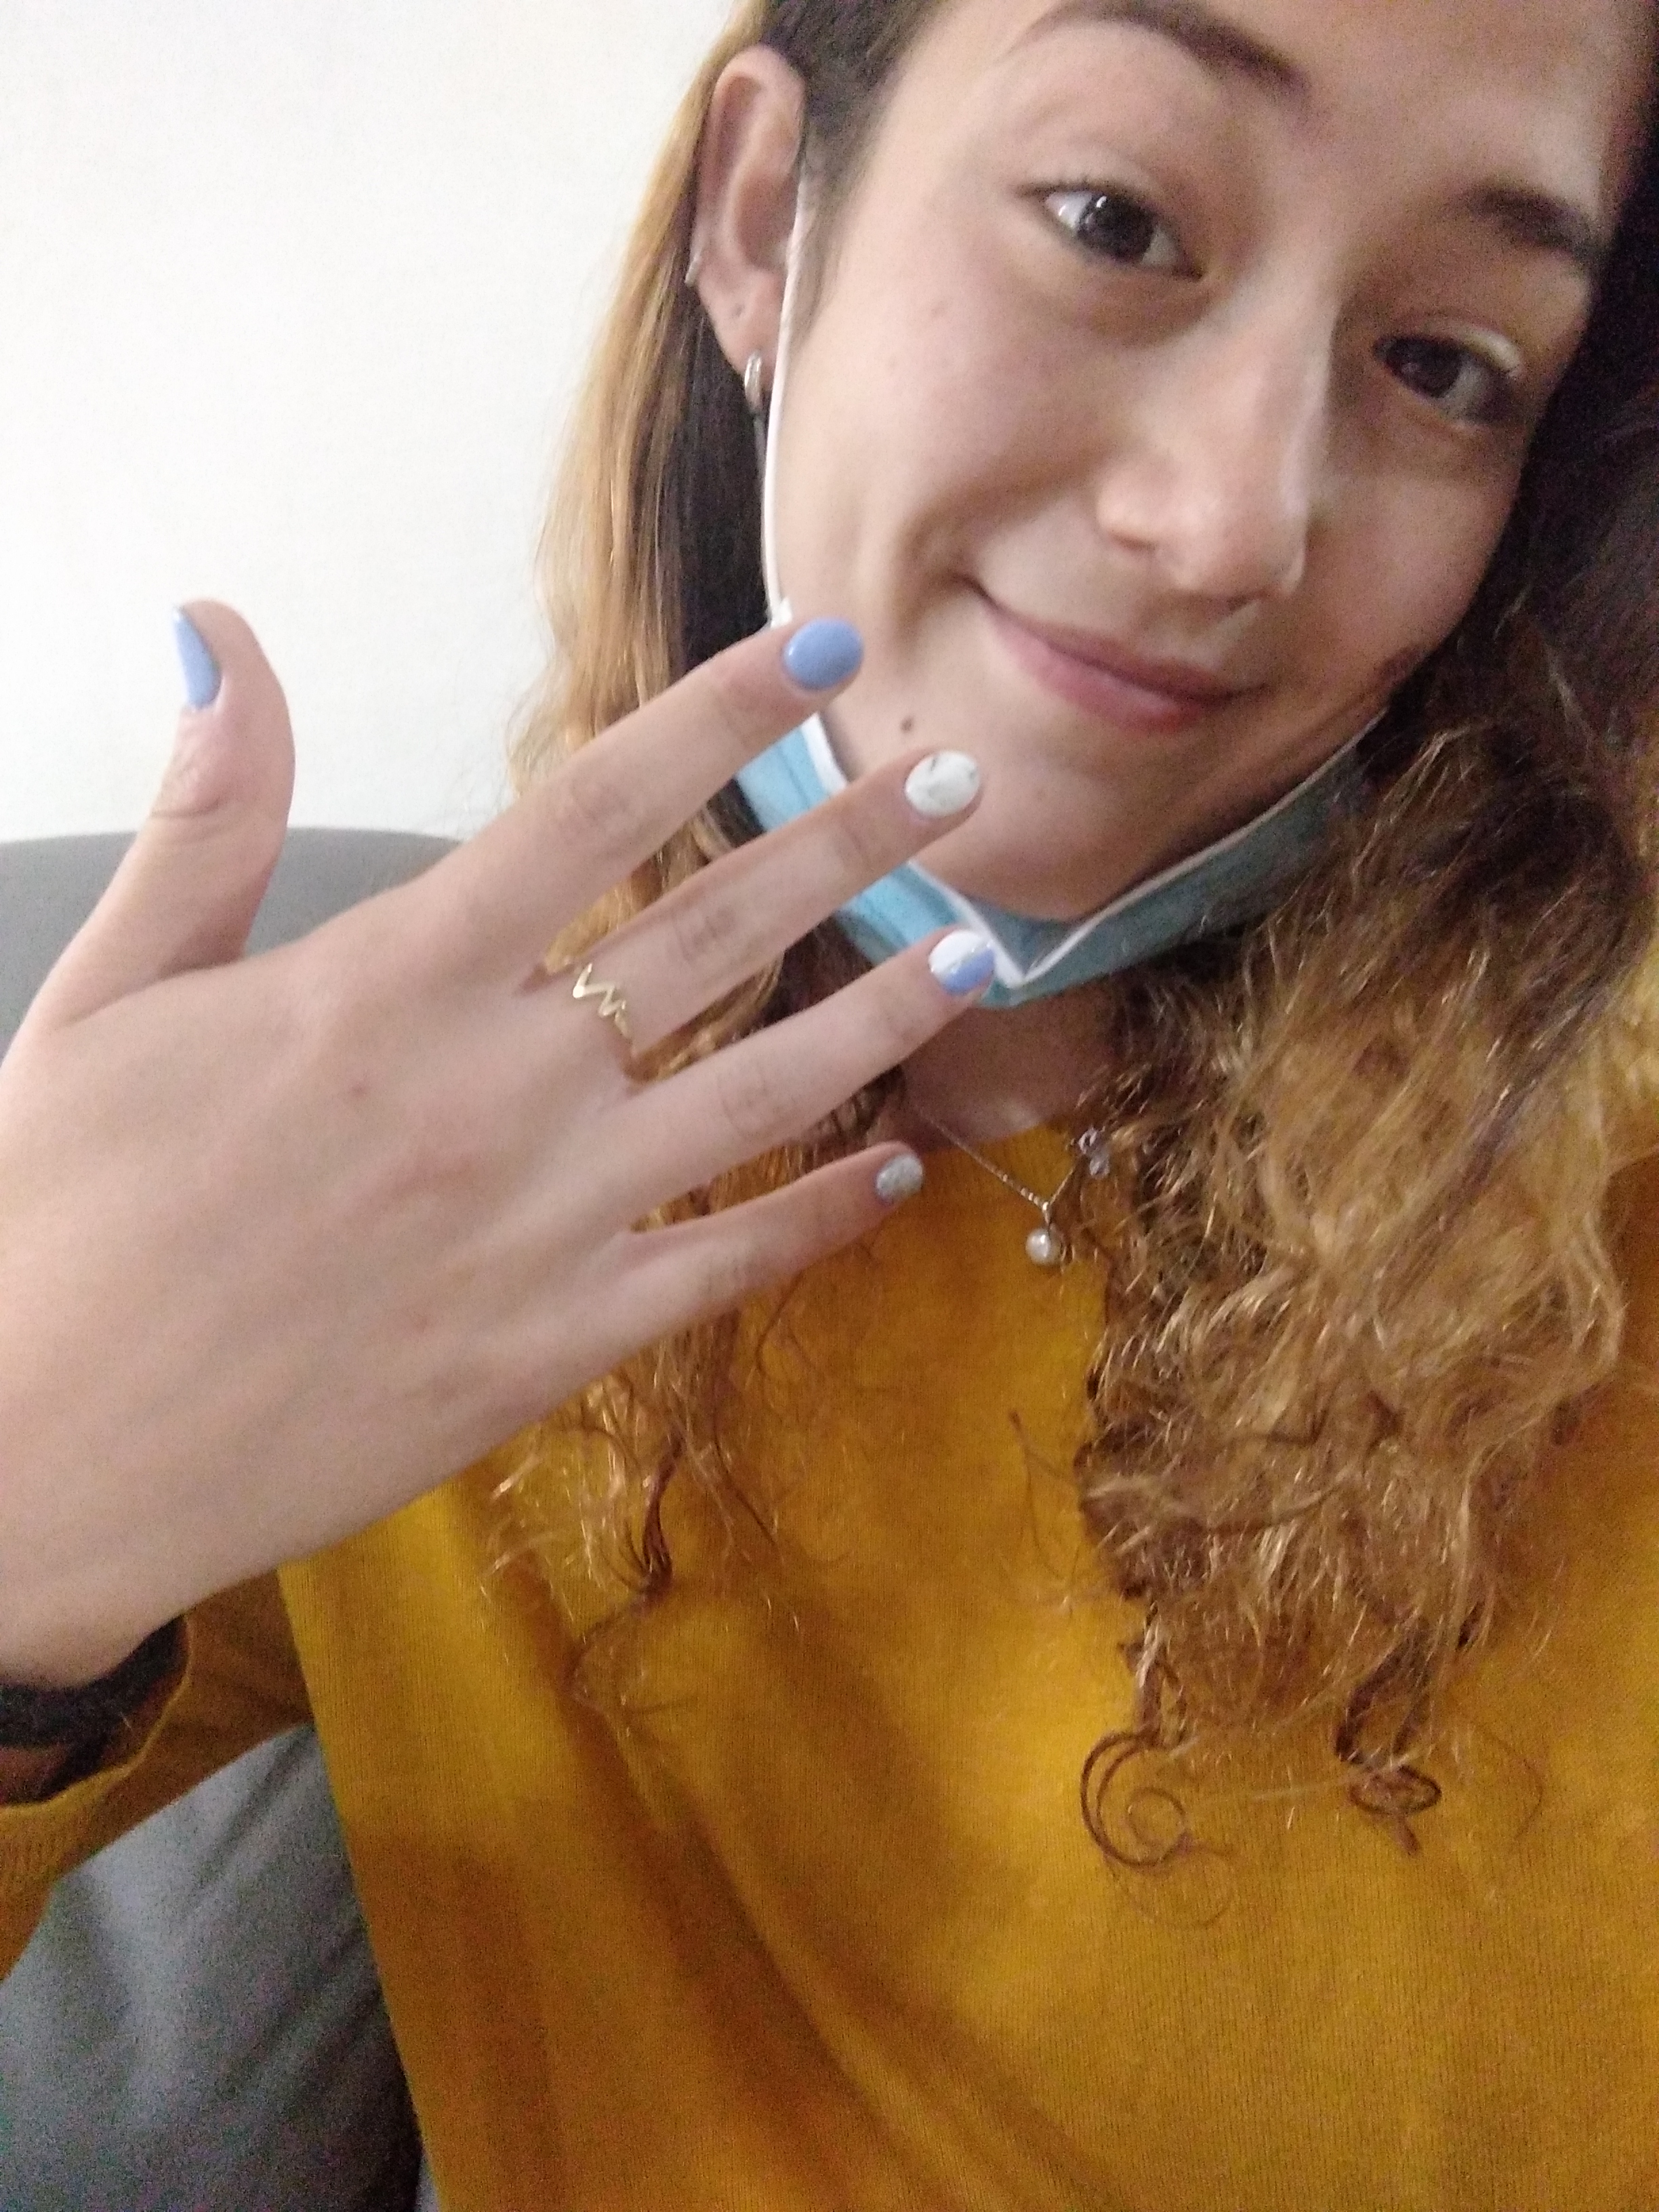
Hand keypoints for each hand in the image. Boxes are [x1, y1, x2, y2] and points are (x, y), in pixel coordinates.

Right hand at [0, 605, 989, 1684]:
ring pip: (759, 1095)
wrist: (34, 1461)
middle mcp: (491, 1089)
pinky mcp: (552, 1347)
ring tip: (985, 950)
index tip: (822, 652)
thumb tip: (226, 628)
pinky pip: (722, 1266)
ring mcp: (538, 1226)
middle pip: (714, 932)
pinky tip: (898, 1169)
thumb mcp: (107, 995)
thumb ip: (208, 818)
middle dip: (852, 844)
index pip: (592, 810)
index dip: (720, 717)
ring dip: (884, 1015)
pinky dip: (819, 1217)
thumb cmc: (53, 1218)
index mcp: (383, 983)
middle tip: (965, 784)